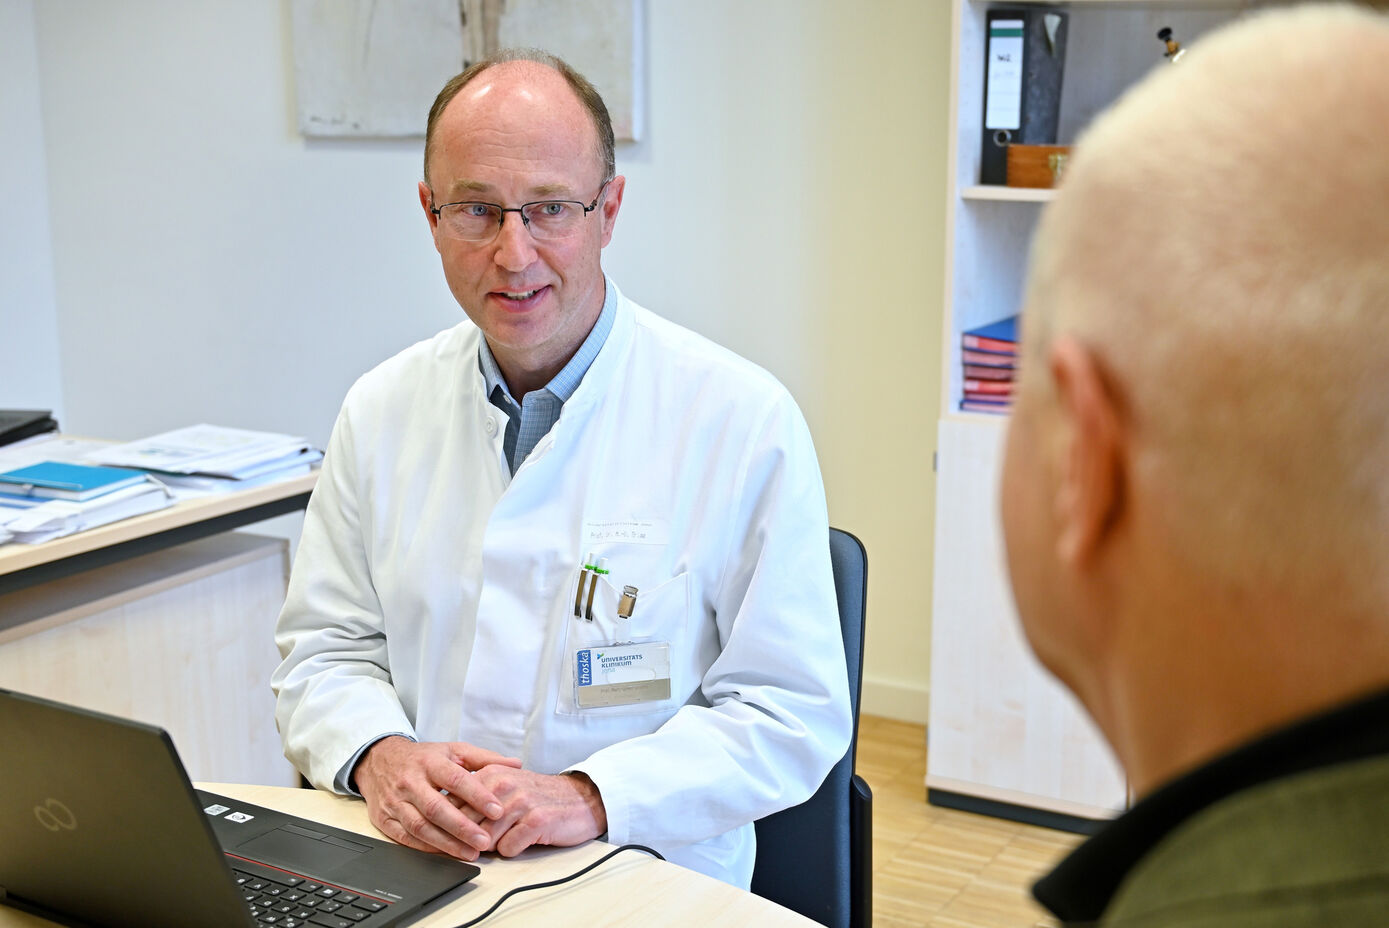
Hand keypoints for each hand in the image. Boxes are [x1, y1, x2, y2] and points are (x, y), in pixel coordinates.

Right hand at [353, 736, 520, 860]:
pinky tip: (445, 853)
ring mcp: (395, 801)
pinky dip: (426, 848)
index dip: (477, 796)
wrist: (379, 760)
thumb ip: (484, 759)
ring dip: (446, 843)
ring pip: (420, 826)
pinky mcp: (384, 819)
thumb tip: (516, 764)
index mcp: (430, 762)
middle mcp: (410, 781)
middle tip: (485, 841)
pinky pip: (405, 838)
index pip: (456, 779)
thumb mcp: (452, 751)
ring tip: (470, 853)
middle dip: (462, 827)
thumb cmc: (423, 758)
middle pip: (436, 807)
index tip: (497, 810)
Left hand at [458, 767, 607, 856]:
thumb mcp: (505, 787)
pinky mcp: (536, 821)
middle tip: (474, 846)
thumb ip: (476, 797)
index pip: (454, 803)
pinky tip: (521, 841)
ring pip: (484, 838)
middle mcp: (503, 784)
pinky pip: (507, 848)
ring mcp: (520, 802)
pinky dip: (510, 850)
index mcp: (491, 773)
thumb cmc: (539, 797)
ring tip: (505, 839)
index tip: (446, 837)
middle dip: (467, 839)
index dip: (448, 824)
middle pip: (466, 823)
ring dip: (490, 846)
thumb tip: (442, 819)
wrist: (581, 799)